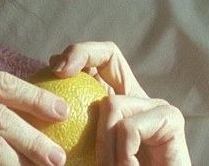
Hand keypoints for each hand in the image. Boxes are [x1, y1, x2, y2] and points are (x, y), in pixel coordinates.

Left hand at [49, 41, 191, 165]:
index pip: (97, 62)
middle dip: (81, 53)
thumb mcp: (82, 154)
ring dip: (103, 144)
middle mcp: (137, 98)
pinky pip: (130, 127)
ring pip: (112, 103)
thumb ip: (66, 129)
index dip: (75, 55)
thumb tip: (35, 98)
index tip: (52, 70)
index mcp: (116, 103)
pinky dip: (122, 155)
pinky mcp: (173, 121)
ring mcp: (156, 107)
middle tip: (59, 73)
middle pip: (109, 54)